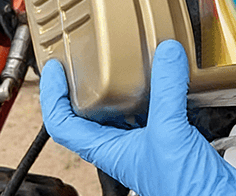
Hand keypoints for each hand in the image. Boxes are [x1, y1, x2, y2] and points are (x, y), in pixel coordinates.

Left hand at [39, 40, 235, 195]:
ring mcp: (147, 141)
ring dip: (126, 85)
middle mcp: (123, 145)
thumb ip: (167, 90)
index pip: (62, 123)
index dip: (52, 96)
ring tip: (126, 59)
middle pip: (92, 112)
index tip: (54, 70)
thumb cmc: (183, 188)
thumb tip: (166, 54)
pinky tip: (171, 77)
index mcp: (107, 149)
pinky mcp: (172, 137)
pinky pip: (159, 108)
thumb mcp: (169, 131)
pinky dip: (162, 90)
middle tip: (86, 57)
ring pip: (127, 108)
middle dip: (88, 84)